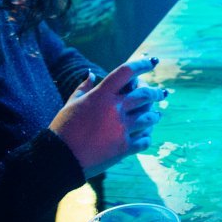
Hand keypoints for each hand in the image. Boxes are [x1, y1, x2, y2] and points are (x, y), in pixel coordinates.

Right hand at [49, 58, 166, 177]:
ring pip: (149, 117)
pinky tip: (147, 135)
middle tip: (162, 93)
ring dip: (155, 115)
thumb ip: (84, 87)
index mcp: (101, 95)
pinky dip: (147, 137)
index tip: (152, 61)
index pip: (126, 72)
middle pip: (144, 95)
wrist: (60, 159)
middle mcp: (115, 109)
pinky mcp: (124, 148)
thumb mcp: (71, 104)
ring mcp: (121, 129)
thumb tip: (92, 73)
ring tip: (157, 115)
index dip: (142, 64)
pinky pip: (144, 140)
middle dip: (156, 93)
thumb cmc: (62, 129)